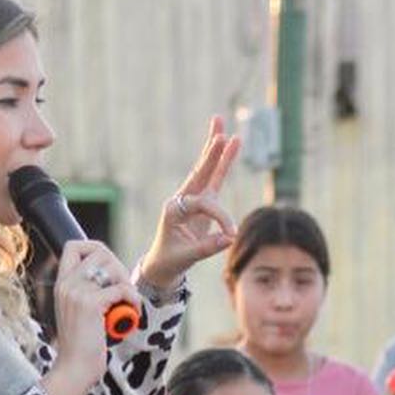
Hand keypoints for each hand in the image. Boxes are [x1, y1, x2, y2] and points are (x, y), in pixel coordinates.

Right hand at [44, 243, 139, 394]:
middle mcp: (66, 283)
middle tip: (124, 291)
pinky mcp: (90, 304)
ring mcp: (77, 292)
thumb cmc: (82, 346)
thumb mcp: (80, 312)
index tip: (110, 269)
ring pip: (112, 268)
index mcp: (62, 283)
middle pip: (99, 251)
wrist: (74, 368)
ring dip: (127, 284)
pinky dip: (133, 301)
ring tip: (128, 303)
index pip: (74, 245)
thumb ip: (89, 292)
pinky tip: (133, 314)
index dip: (96, 248)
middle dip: (119, 268)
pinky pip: (122, 289)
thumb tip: (114, 277)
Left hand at [138, 117, 239, 290]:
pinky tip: (228, 144)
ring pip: (205, 171)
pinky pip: (213, 179)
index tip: (231, 235)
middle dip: (210, 154)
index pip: (203, 205)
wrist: (163, 264)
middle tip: (221, 134)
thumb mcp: (186, 257)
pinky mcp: (202, 203)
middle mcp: (181, 199)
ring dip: (215, 151)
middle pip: (198, 172)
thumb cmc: (171, 260)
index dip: (220, 218)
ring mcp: (192, 199)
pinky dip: (220, 163)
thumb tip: (229, 238)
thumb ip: (206, 247)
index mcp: (173, 210)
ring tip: (225, 130)